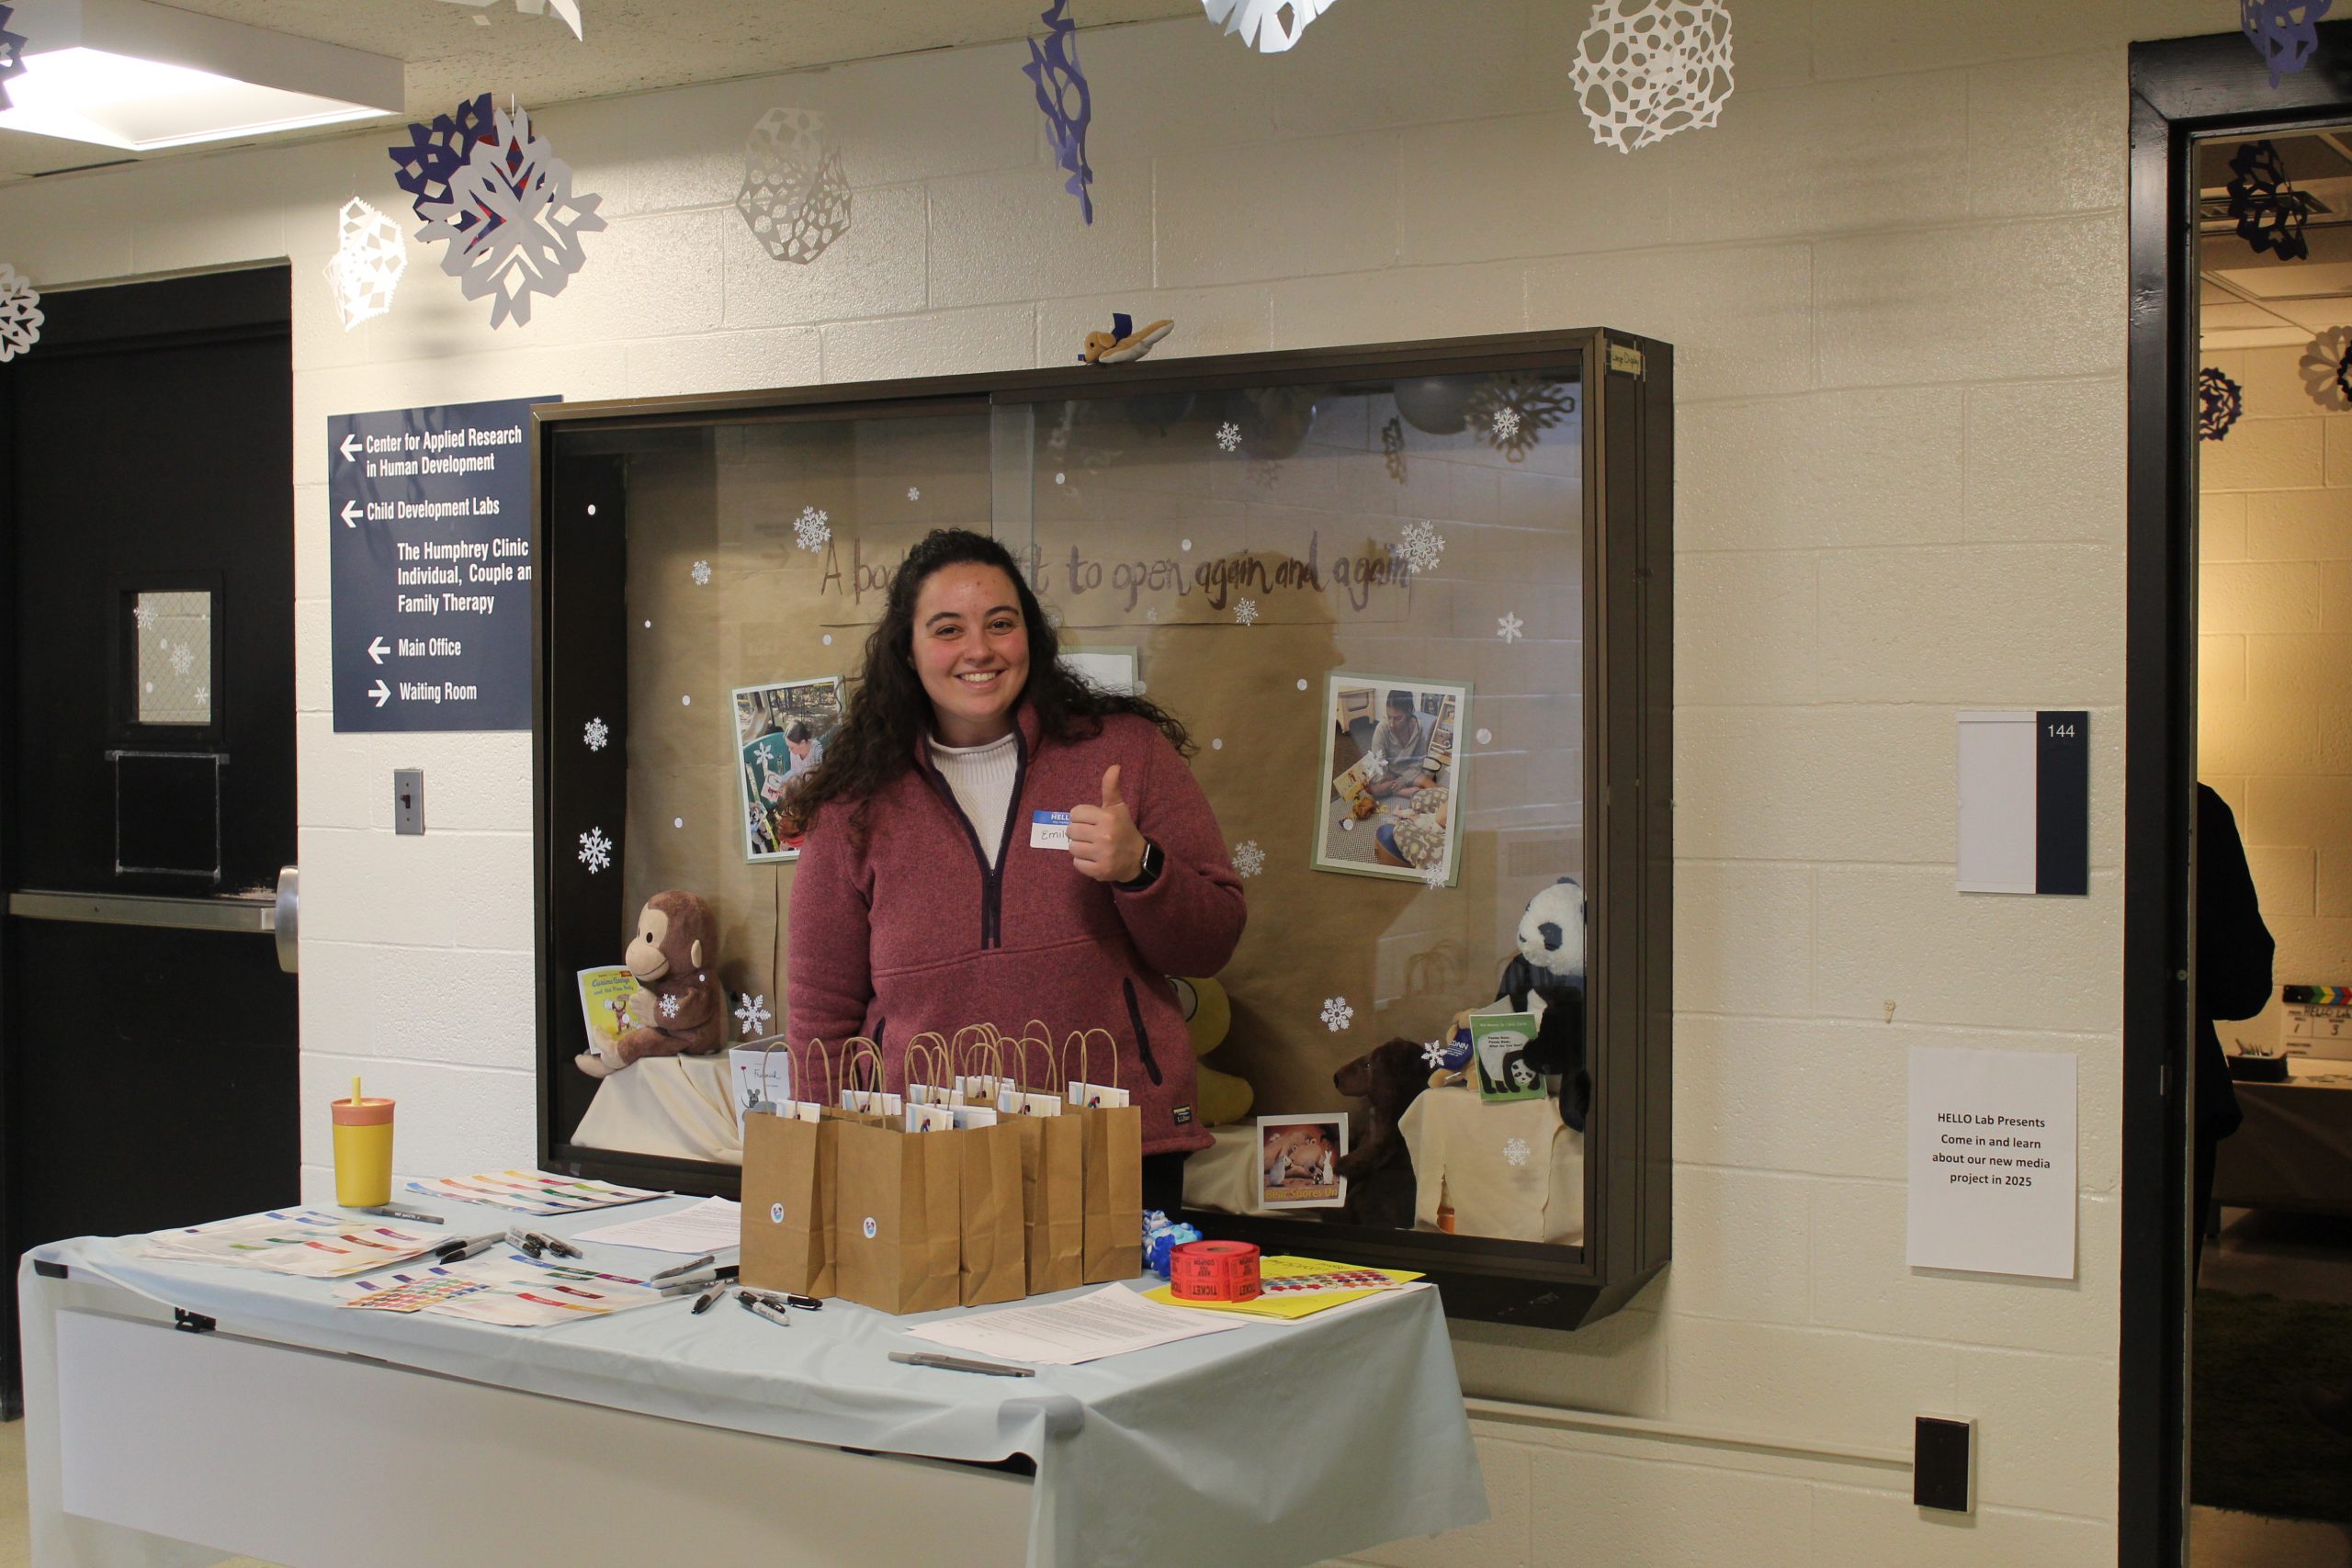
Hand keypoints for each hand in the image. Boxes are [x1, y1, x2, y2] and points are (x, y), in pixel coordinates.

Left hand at [1068, 764, 1145, 882]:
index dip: (1081, 817)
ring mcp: (1102, 854)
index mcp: (1108, 817)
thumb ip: (1111, 787)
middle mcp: (1105, 835)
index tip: (1092, 822)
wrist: (1137, 859)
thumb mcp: (1118, 807)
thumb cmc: (1123, 829)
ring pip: (1072, 848)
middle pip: (1071, 831)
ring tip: (1092, 847)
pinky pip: (1077, 864)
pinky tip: (1094, 859)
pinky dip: (1083, 863)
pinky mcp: (1100, 871)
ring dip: (1080, 848)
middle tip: (1092, 835)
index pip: (1075, 813)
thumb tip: (1114, 766)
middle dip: (1079, 833)